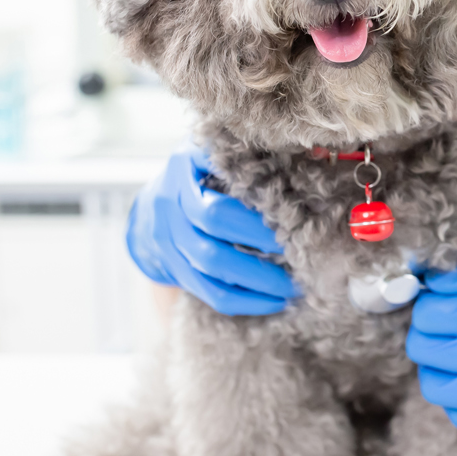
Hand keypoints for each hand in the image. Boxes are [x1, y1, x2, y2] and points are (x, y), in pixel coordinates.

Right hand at [126, 144, 296, 314]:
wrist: (148, 213)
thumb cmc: (196, 178)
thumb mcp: (211, 154)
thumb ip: (246, 155)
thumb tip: (309, 154)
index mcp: (183, 166)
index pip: (218, 177)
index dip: (253, 197)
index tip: (292, 212)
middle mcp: (170, 202)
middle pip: (214, 221)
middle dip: (260, 237)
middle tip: (300, 247)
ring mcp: (167, 239)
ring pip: (211, 264)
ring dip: (258, 277)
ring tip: (295, 284)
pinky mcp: (175, 271)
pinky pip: (210, 292)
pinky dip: (245, 301)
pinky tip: (275, 301)